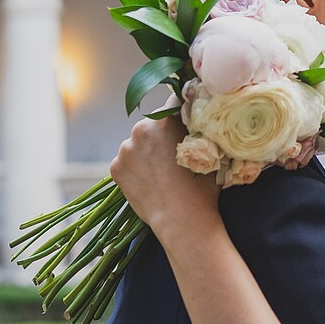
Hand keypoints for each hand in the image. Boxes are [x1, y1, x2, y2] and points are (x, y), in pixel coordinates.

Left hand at [110, 116, 220, 236]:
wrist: (181, 221)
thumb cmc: (201, 188)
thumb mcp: (209, 152)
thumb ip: (201, 131)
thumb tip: (202, 119)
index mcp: (165, 121)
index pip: (173, 102)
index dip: (182, 110)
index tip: (186, 120)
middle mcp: (141, 129)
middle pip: (153, 124)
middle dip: (162, 134)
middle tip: (174, 154)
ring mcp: (125, 149)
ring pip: (137, 142)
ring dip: (147, 150)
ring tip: (161, 172)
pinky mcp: (115, 168)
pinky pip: (126, 160)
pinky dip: (135, 167)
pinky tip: (150, 181)